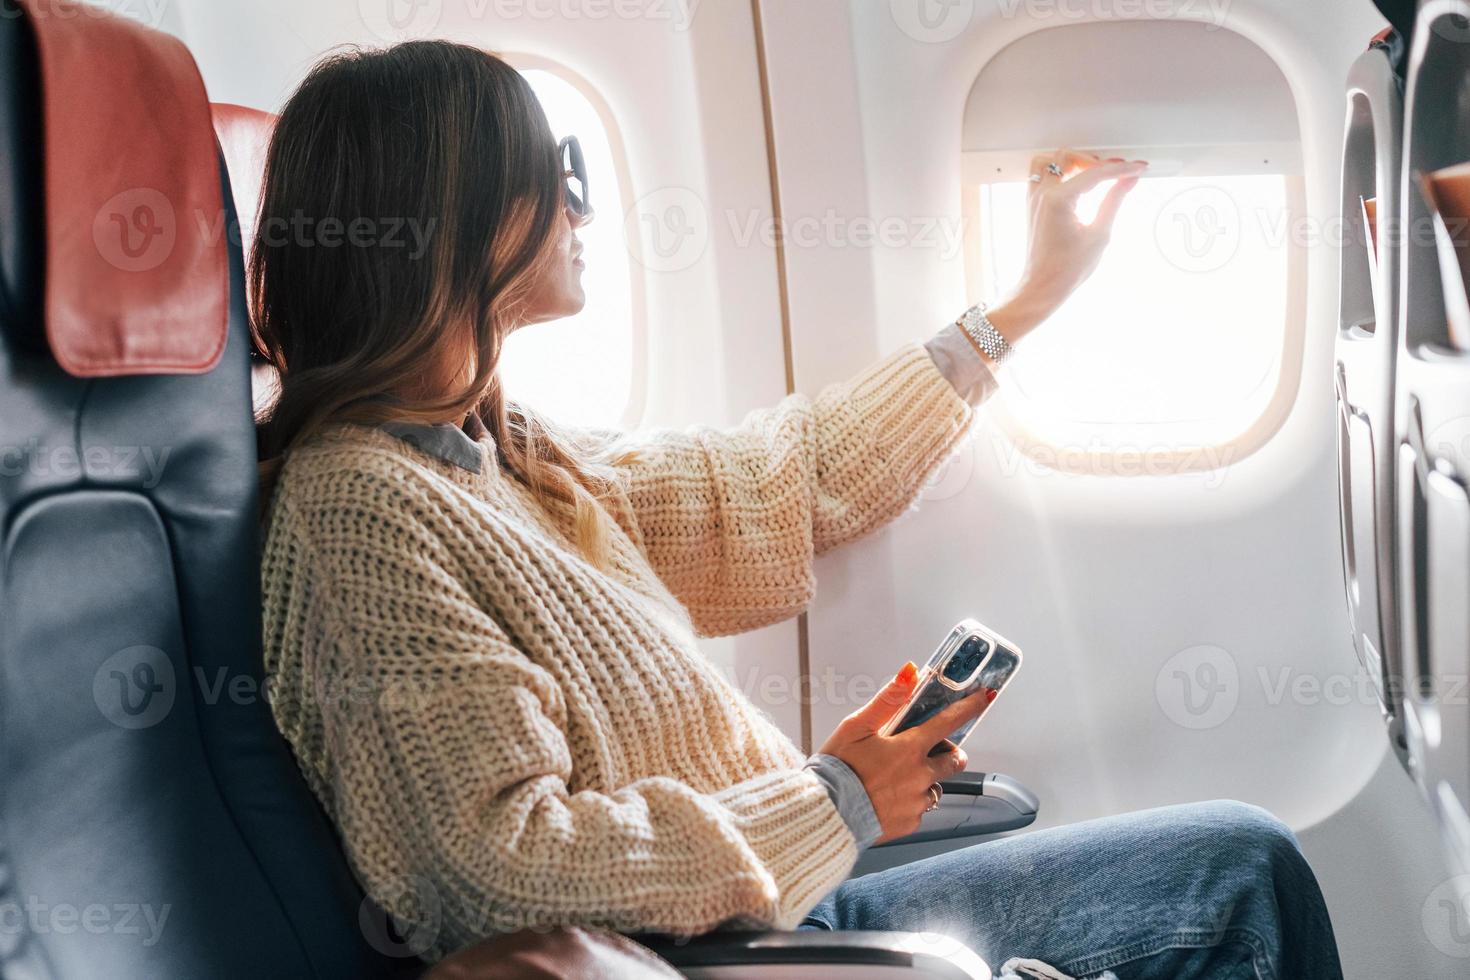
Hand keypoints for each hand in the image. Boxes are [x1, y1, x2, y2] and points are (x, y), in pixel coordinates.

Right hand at [817, 661, 996, 843]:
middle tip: (928, 749)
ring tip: (896, 777)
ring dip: (926, 778)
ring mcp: (917, 802)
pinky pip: (920, 809)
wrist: (826, 814)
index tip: (983, 698)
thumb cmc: (838, 768)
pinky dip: (910, 801)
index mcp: (909, 748)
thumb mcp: (857, 726)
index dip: (969, 708)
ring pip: (936, 786)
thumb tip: (910, 672)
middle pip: (954, 760)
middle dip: (949, 752)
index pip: (949, 722)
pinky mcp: (909, 823)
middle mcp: (920, 776)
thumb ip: (888, 700)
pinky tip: (888, 797)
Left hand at [986, 149, 1147, 345]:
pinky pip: (1041, 175)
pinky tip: (1076, 184)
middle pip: (1068, 156)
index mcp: (1058, 200)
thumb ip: (1114, 200)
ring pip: (1049, 161)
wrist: (1042, 287)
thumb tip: (1129, 180)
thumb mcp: (1100, 234)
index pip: (1096, 173)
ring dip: (1071, 162)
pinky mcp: (1032, 205)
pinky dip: (1058, 172)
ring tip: (1092, 176)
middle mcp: (1042, 195)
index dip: (1121, 168)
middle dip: (1094, 161)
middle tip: (1116, 173)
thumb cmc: (1067, 269)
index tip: (1138, 168)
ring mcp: (1033, 199)